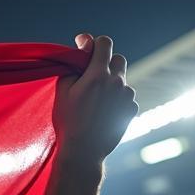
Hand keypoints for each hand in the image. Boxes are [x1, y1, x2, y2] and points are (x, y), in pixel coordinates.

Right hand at [53, 34, 137, 162]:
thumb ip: (72, 68)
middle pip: (117, 59)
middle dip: (105, 62)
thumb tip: (81, 52)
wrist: (83, 153)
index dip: (93, 42)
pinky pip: (127, 97)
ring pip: (122, 80)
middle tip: (92, 75)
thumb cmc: (68, 123)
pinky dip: (117, 100)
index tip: (83, 44)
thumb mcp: (62, 94)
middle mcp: (117, 82)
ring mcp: (127, 96)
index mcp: (98, 75)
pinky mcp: (132, 110)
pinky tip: (104, 113)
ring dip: (112, 84)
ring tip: (97, 102)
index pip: (104, 43)